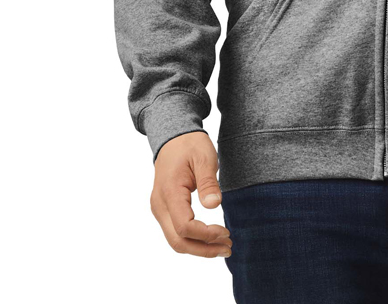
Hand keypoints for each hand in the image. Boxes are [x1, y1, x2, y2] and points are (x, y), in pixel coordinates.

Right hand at [149, 131, 232, 258]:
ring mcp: (160, 209)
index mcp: (169, 192)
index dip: (205, 235)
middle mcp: (160, 206)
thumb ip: (208, 182)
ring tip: (223, 246)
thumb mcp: (204, 157)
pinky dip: (193, 240)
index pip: (184, 226)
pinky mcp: (164, 210)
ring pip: (175, 241)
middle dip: (203, 250)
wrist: (173, 138)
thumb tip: (214, 205)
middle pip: (177, 241)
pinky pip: (176, 232)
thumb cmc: (189, 144)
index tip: (226, 231)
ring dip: (199, 248)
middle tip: (228, 247)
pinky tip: (210, 238)